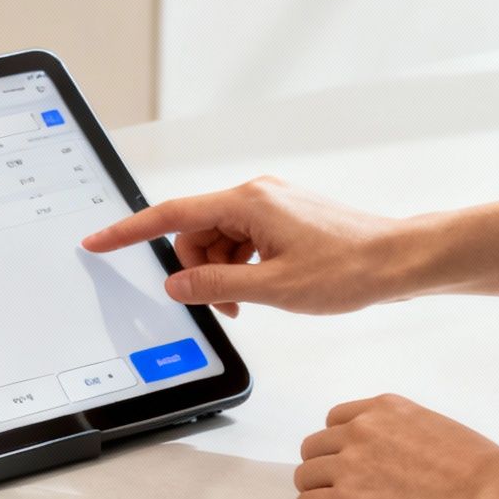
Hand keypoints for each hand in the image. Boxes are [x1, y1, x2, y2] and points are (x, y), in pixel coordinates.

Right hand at [80, 177, 413, 316]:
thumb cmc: (350, 268)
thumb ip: (216, 285)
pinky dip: (241, 267)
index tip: (98, 241)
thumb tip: (176, 285)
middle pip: (195, 232)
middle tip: (225, 304)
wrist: (400, 260)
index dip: (129, 231)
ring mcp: (271, 205)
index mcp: (248, 202)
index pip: (171, 215)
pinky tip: (263, 287)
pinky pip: (242, 241)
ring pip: (218, 240)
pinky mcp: (284, 218)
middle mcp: (256, 195)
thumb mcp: (273, 288)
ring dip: (222, 272)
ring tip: (251, 301)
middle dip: (197, 268)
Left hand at [293, 394, 498, 498]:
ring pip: (305, 477)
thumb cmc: (485, 472)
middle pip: (314, 448)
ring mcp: (349, 466)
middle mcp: (361, 431)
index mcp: (386, 410)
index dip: (340, 445)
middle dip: (326, 469)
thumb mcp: (440, 429)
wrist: (491, 496)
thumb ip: (408, 435)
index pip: (337, 420)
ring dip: (319, 493)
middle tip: (344, 490)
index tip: (350, 462)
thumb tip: (405, 456)